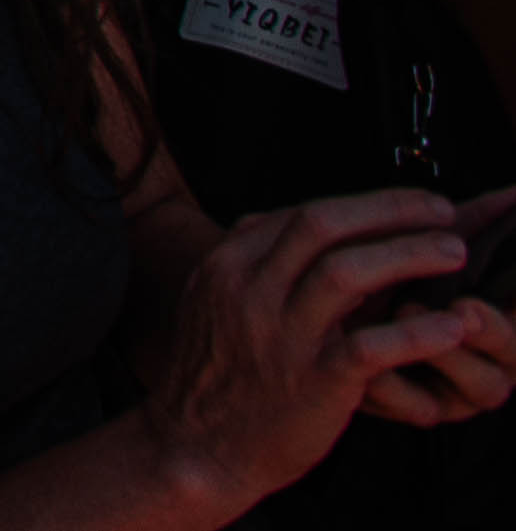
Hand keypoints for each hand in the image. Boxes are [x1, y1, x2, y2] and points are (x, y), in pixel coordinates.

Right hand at [142, 188, 515, 497]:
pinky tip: (450, 326)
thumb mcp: (211, 302)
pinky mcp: (312, 381)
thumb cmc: (214, 376)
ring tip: (453, 254)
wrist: (196, 446)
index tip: (408, 206)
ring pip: (347, 274)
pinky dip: (416, 332)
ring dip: (409, 255)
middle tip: (440, 211)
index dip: (365, 205)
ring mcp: (281, 335)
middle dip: (389, 211)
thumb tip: (277, 221)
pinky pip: (371, 346)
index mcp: (229, 266)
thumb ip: (248, 262)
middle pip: (323, 226)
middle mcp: (251, 290)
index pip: (302, 214)